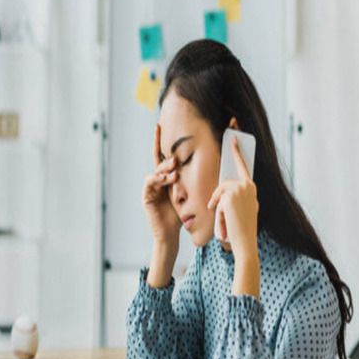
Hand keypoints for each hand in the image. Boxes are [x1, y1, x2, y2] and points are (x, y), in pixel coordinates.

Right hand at [142, 123, 181, 247]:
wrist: (171, 234)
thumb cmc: (181, 215)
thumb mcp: (189, 194)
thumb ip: (193, 180)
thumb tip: (212, 164)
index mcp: (166, 177)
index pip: (163, 155)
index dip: (159, 140)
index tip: (159, 123)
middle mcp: (156, 179)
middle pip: (158, 160)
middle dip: (166, 157)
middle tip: (176, 157)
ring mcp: (150, 187)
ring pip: (156, 171)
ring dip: (165, 169)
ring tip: (175, 171)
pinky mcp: (146, 196)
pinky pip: (151, 182)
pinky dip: (159, 179)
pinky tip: (168, 180)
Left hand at [207, 134, 258, 260]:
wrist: (245, 242)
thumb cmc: (242, 228)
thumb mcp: (241, 209)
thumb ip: (234, 196)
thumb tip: (222, 193)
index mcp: (251, 187)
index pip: (242, 166)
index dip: (237, 152)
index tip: (233, 138)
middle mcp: (248, 186)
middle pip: (223, 184)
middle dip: (217, 200)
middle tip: (216, 213)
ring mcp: (240, 189)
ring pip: (219, 193)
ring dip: (217, 208)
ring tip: (224, 223)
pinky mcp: (230, 195)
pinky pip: (216, 201)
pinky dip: (217, 214)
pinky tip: (224, 224)